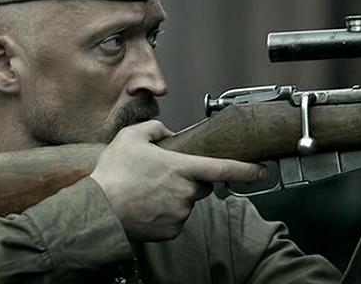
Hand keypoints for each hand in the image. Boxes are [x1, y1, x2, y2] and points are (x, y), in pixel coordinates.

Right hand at [90, 120, 265, 240]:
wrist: (97, 210)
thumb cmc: (113, 174)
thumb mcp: (131, 137)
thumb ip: (156, 128)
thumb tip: (168, 133)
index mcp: (181, 168)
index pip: (224, 168)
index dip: (247, 169)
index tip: (263, 169)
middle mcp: (185, 192)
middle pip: (201, 185)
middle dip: (189, 179)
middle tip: (162, 176)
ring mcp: (179, 214)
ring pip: (187, 202)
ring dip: (175, 196)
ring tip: (148, 192)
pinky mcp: (171, 231)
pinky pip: (177, 219)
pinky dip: (166, 213)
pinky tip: (148, 206)